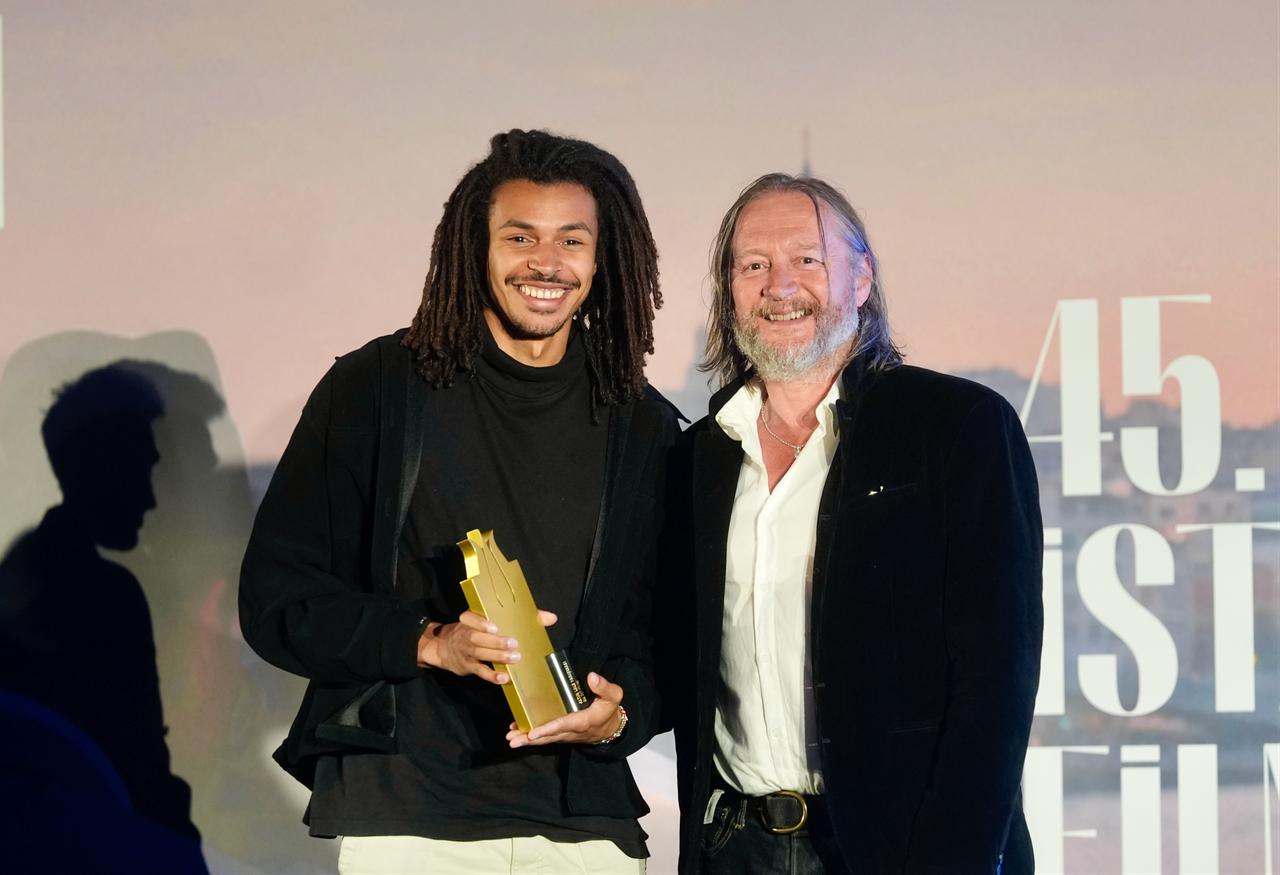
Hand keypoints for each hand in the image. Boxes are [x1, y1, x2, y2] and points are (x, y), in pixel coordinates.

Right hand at [418, 610, 556, 684]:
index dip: (480, 622)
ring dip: (497, 656)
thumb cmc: (477, 631)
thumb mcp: (488, 620)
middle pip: (477, 637)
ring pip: (480, 654)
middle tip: (513, 643)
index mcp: (470, 620)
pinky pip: (480, 671)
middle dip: (495, 641)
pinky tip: (504, 678)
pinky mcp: (469, 667)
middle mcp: (466, 635)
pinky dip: (491, 675)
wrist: (444, 649)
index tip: (494, 625)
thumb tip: (551, 617)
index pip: (470, 618)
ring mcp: (466, 652)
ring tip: (514, 658)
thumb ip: (520, 618)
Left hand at [505, 672, 623, 746]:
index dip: (547, 729)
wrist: (611, 728)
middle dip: (530, 739)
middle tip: (512, 740)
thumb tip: (591, 676)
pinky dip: (531, 736)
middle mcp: (571, 731)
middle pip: (548, 736)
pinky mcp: (561, 734)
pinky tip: (517, 732)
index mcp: (582, 721)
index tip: (532, 733)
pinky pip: (545, 736)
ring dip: (526, 740)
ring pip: (544, 738)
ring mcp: (565, 734)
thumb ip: (604, 687)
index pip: (562, 725)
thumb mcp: (613, 696)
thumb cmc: (609, 710)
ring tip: (511, 739)